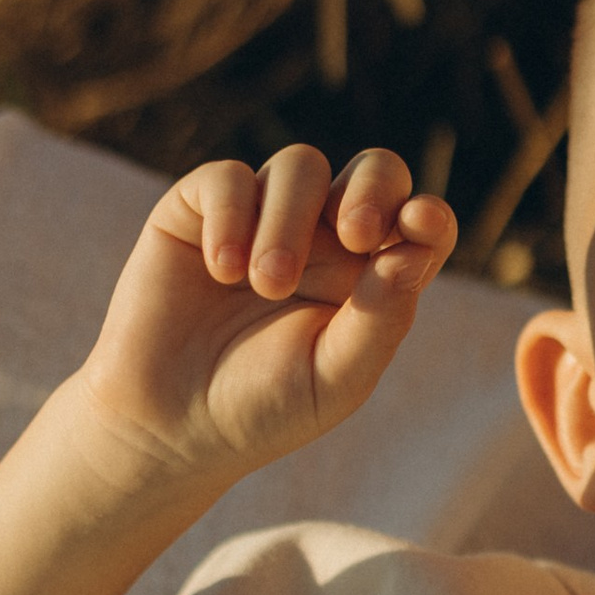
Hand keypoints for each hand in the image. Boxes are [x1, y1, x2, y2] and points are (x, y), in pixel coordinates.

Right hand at [79, 145, 456, 484]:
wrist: (166, 426)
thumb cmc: (261, 407)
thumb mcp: (334, 378)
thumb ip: (381, 318)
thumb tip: (417, 250)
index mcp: (370, 276)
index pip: (418, 225)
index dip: (429, 216)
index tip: (421, 222)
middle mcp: (325, 237)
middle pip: (373, 171)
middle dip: (372, 189)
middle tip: (356, 234)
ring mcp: (263, 217)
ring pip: (301, 167)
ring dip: (290, 221)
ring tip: (265, 283)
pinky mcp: (199, 210)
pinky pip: (230, 178)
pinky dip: (233, 215)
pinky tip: (222, 271)